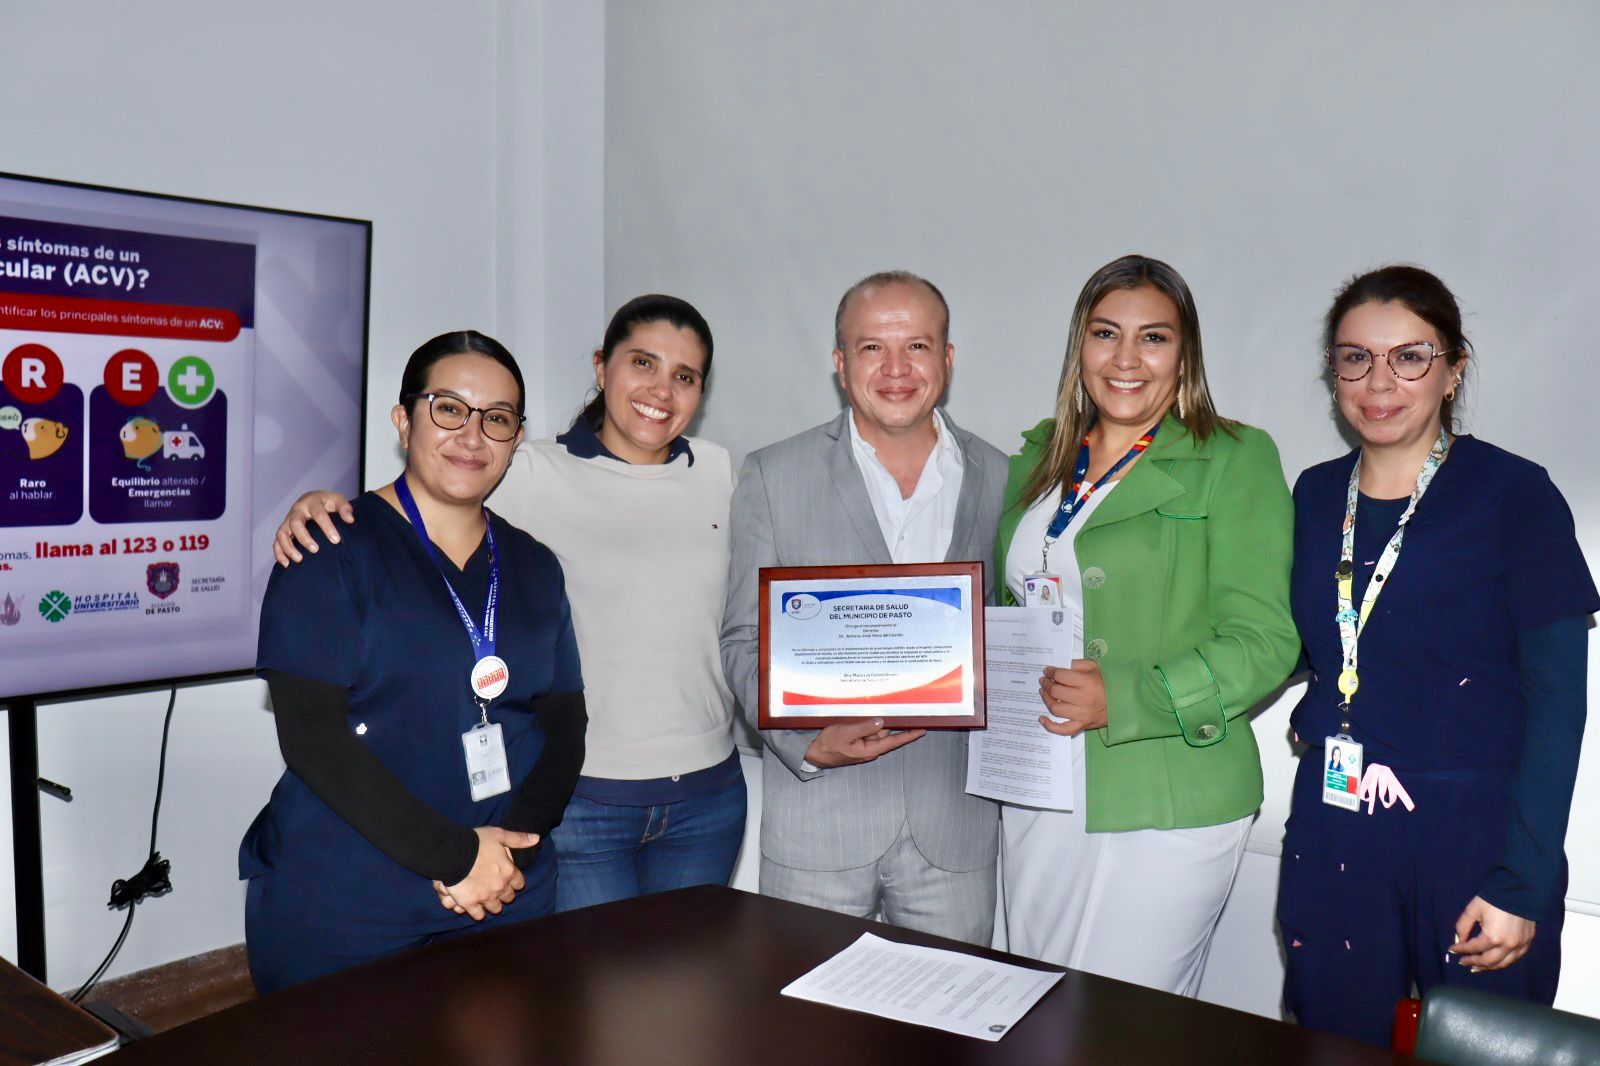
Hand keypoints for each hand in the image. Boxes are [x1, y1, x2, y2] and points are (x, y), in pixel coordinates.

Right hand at [273, 491, 354, 565]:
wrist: (311, 499)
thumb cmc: (326, 502)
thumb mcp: (337, 500)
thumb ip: (345, 508)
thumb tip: (350, 520)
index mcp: (311, 502)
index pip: (318, 514)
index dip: (327, 527)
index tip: (336, 540)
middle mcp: (297, 511)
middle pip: (295, 523)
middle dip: (304, 538)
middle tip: (315, 550)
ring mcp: (288, 520)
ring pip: (282, 533)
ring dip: (288, 547)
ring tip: (299, 559)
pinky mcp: (283, 530)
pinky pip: (276, 542)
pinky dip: (279, 553)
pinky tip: (286, 564)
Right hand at [432, 827, 537, 920]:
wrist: (453, 852)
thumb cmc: (477, 842)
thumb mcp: (500, 834)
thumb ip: (518, 839)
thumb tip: (536, 838)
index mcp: (509, 871)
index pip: (519, 883)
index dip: (515, 882)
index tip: (510, 880)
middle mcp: (500, 887)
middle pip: (508, 897)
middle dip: (505, 894)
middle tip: (497, 889)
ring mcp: (485, 897)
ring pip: (495, 908)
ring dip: (493, 904)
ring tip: (488, 899)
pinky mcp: (470, 903)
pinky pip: (478, 915)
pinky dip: (478, 913)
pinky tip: (476, 908)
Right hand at [803, 718, 925, 768]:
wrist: (815, 753)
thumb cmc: (828, 746)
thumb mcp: (846, 733)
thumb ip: (864, 727)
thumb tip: (881, 722)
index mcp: (869, 750)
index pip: (894, 741)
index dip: (909, 736)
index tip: (922, 730)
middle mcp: (870, 749)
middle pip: (887, 734)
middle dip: (895, 723)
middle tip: (906, 710)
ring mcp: (864, 745)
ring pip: (877, 731)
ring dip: (879, 722)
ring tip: (883, 708)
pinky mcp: (858, 741)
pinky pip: (868, 731)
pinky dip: (870, 723)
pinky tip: (869, 715)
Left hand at [1038, 660, 1108, 736]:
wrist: (1123, 702)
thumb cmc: (1107, 683)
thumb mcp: (1095, 667)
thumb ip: (1076, 664)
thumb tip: (1058, 667)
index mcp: (1088, 682)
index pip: (1060, 676)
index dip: (1051, 672)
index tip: (1048, 671)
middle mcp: (1084, 699)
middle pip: (1056, 692)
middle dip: (1046, 684)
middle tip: (1044, 680)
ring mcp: (1082, 714)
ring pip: (1056, 708)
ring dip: (1046, 700)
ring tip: (1044, 692)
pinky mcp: (1082, 725)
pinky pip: (1063, 729)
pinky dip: (1050, 726)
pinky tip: (1042, 719)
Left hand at [1449, 896, 1535, 970]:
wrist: (1519, 890)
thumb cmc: (1494, 899)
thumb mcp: (1473, 910)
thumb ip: (1463, 926)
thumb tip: (1459, 940)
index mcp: (1493, 938)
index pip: (1473, 948)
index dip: (1460, 949)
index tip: (1452, 950)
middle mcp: (1507, 946)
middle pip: (1488, 961)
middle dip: (1473, 962)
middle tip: (1463, 962)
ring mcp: (1520, 946)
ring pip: (1503, 964)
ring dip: (1489, 967)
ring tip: (1477, 967)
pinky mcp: (1528, 943)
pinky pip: (1515, 958)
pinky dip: (1503, 962)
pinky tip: (1495, 961)